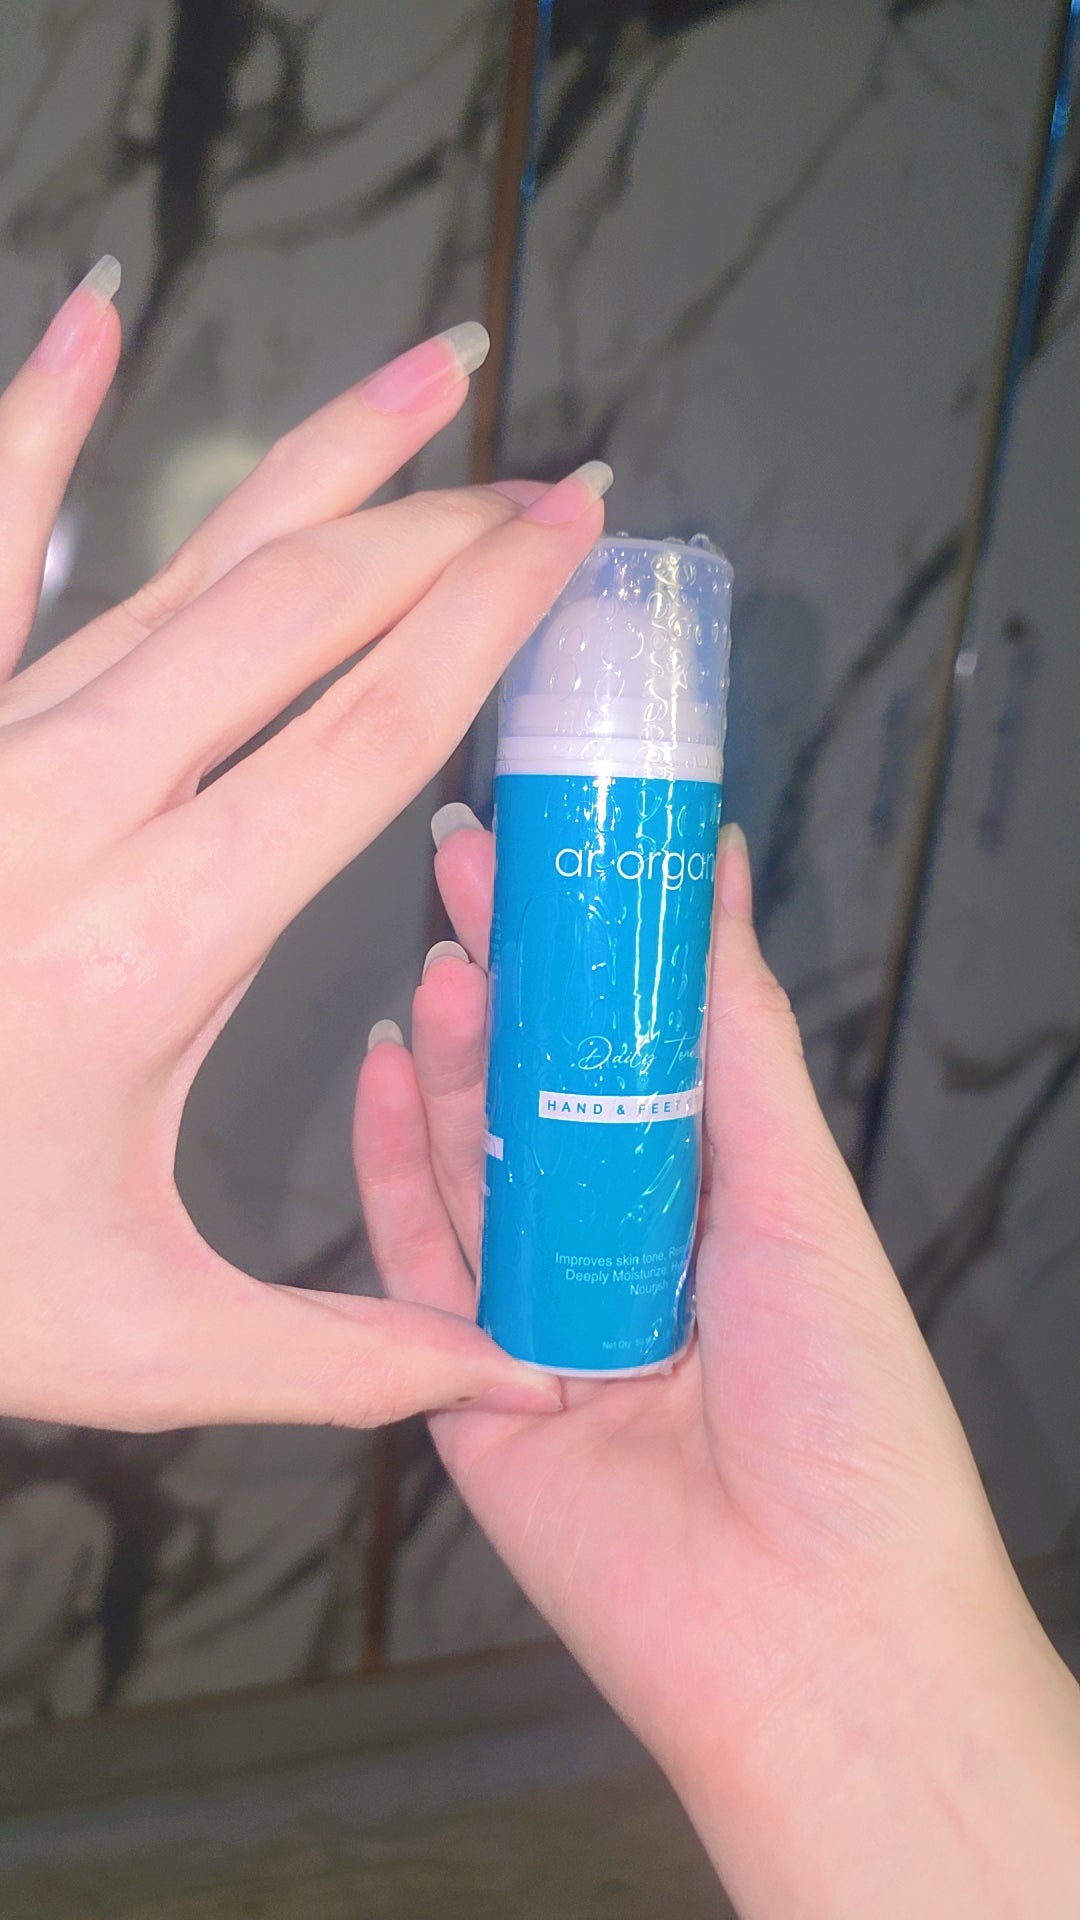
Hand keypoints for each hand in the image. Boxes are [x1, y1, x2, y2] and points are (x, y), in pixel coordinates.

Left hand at [0, 260, 611, 1430]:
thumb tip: (519, 1379)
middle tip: (559, 490)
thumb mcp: (137, 1339)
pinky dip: (38, 424)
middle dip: (450, 536)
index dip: (487, 626)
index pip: (367, 738)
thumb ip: (342, 1361)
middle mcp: (78, 805)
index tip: (576, 545)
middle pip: (305, 618)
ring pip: (184, 562)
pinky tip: (89, 313)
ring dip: (323, 457)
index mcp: (158, 939)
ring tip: (438, 369)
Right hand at [356, 812, 1079, 1917]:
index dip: (591, 951)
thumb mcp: (797, 1196)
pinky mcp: (463, 1383)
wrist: (808, 1631)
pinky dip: (391, 1165)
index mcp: (715, 1203)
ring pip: (471, 1159)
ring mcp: (537, 1312)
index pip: (634, 1049)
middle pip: (539, 1092)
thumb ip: (740, 1039)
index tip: (554, 850)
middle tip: (464, 868)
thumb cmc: (847, 1416)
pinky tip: (386, 1070)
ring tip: (440, 957)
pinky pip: (413, 1258)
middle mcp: (621, 1249)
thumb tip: (722, 876)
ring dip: (451, 1055)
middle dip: (504, 982)